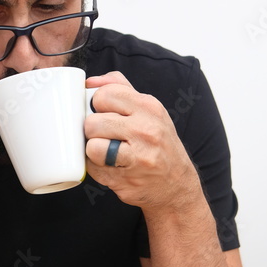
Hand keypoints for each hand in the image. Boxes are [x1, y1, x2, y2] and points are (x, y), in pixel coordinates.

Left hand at [84, 71, 201, 211]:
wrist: (177, 185)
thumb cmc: (158, 144)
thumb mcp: (148, 110)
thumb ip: (120, 88)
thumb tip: (90, 81)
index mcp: (150, 108)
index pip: (104, 95)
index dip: (97, 105)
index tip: (105, 113)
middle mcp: (146, 130)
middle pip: (92, 121)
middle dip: (93, 129)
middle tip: (105, 136)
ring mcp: (137, 157)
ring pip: (91, 145)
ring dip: (93, 149)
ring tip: (107, 151)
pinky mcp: (125, 179)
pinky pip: (93, 167)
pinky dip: (96, 167)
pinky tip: (110, 166)